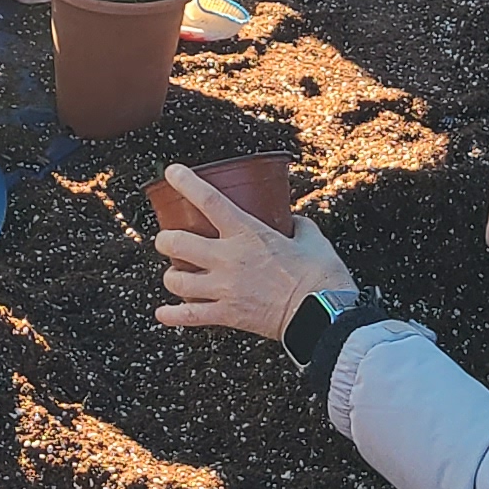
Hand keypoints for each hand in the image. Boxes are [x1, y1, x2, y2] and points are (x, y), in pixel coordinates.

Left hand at [153, 164, 355, 340]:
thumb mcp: (312, 238)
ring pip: (176, 281)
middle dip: (165, 240)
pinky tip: (164, 313)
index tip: (171, 172)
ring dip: (171, 276)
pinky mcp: (227, 315)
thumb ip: (297, 227)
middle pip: (175, 243)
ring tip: (176, 275)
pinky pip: (188, 316)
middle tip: (169, 241)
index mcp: (248, 233)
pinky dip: (172, 315)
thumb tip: (293, 223)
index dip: (185, 183)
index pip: (209, 200)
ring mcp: (224, 288)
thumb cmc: (321, 275)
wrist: (323, 314)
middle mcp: (229, 258)